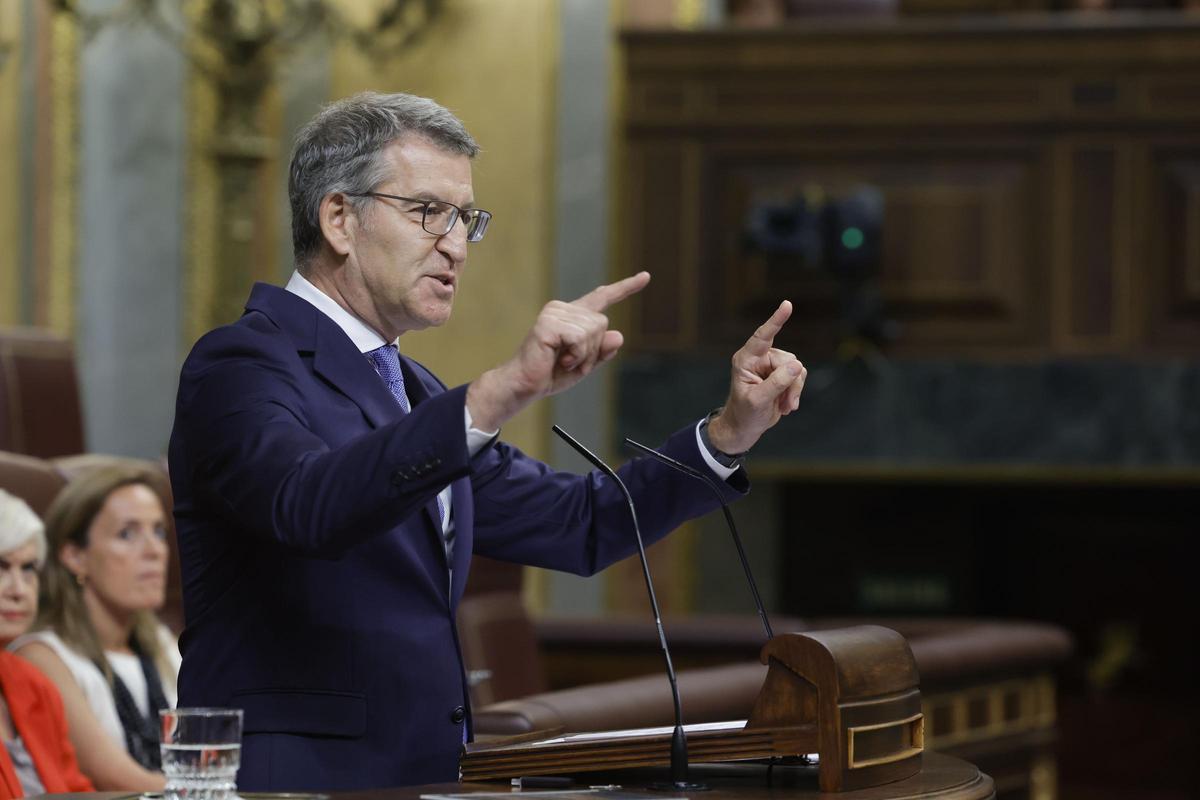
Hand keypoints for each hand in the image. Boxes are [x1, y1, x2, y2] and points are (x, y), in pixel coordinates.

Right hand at [467, 272, 650, 430]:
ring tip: (562, 361)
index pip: (602, 297)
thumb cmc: (551, 374)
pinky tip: (558, 358)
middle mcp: (564, 309)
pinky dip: (575, 355)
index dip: (625, 287)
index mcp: (573, 316)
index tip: (646, 276)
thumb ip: (602, 351)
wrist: (524, 385)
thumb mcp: (586, 364)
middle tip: (570, 362)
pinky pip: (580, 339)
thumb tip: (618, 335)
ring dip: (583, 356)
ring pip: (593, 332)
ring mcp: (554, 313)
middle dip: (593, 351)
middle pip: (602, 324)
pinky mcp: (548, 323)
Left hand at [707, 300, 805, 454]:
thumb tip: (797, 365)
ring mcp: (771, 366)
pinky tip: (787, 406)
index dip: (776, 320)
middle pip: (788, 360)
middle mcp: (759, 359)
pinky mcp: (781, 375)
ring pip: (797, 369)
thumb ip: (777, 382)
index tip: (787, 305)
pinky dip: (796, 392)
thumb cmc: (744, 414)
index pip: (762, 336)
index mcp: (746, 360)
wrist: (745, 428)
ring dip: (794, 390)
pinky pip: (799, 376)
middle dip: (790, 383)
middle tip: (783, 403)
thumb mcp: (758, 400)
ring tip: (784, 406)